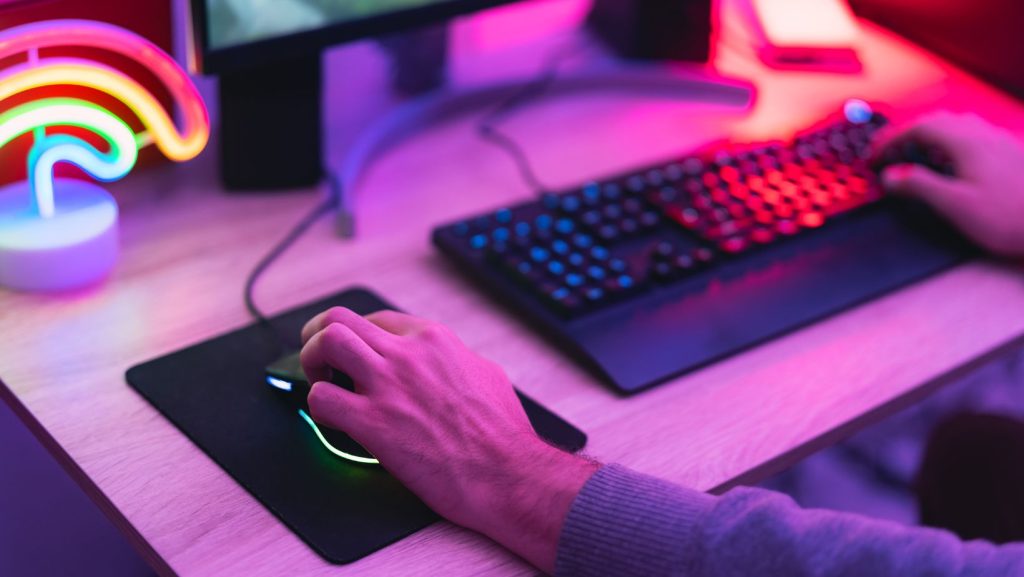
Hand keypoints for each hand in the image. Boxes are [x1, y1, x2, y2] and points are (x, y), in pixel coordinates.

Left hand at [300, 307, 598, 572]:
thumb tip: (448, 364)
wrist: (508, 473)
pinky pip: (322, 399)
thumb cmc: (504, 433)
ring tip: (319, 382)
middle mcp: (408, 354)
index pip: (377, 319)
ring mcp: (388, 385)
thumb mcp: (487, 375)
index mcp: (435, 340)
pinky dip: (319, 408)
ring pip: (326, 343)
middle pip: (341, 319)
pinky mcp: (373, 423)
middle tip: (318, 358)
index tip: (355, 355)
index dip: (359, 337)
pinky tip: (334, 422)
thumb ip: (458, 361)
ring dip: (311, 361)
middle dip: (319, 335)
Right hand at [874, 112, 1023, 257]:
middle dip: (907, 134)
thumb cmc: (1011, 217)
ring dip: (929, 136)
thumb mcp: (955, 205)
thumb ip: (919, 186)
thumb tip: (891, 175)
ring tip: (915, 156)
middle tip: (888, 152)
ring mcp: (1000, 143)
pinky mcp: (1011, 155)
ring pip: (956, 127)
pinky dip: (949, 144)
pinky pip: (972, 137)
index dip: (891, 140)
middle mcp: (984, 136)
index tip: (874, 156)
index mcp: (967, 143)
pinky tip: (951, 164)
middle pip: (937, 121)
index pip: (919, 128)